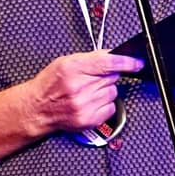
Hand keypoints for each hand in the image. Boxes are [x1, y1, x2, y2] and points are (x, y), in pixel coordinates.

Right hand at [27, 51, 142, 133]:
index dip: (126, 62)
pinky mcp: (90, 119)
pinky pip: (111, 107)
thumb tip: (113, 56)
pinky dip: (104, 104)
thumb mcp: (65, 62)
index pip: (107, 62)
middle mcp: (79, 87)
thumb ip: (90, 58)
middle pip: (112, 77)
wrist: (38, 108)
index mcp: (72, 68)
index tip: (136, 62)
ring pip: (113, 92)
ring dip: (104, 90)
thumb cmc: (50, 84)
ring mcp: (85, 105)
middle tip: (91, 79)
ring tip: (87, 92)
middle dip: (105, 76)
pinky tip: (90, 102)